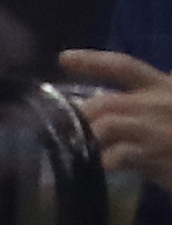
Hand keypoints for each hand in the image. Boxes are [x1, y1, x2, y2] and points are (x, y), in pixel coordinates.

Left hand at [63, 50, 171, 190]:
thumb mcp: (167, 112)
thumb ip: (138, 107)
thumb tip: (94, 109)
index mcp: (164, 86)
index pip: (124, 67)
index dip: (92, 61)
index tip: (63, 58)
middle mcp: (160, 102)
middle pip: (104, 102)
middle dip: (80, 117)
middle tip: (65, 130)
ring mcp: (157, 129)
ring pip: (105, 127)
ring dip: (90, 139)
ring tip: (89, 149)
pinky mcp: (156, 154)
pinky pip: (116, 155)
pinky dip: (105, 161)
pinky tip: (108, 166)